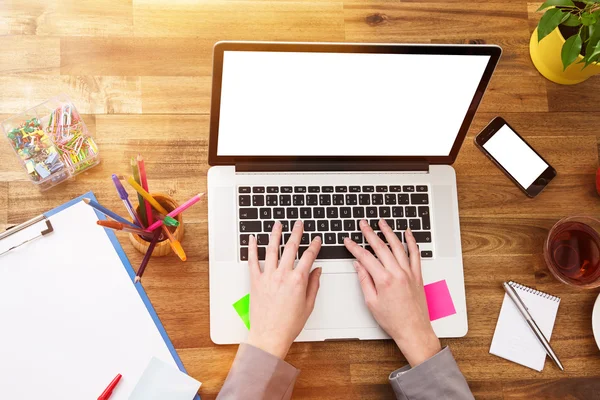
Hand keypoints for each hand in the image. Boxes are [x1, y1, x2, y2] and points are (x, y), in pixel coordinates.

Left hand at [246, 220, 322, 358]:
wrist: (269, 335)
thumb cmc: (289, 324)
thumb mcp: (308, 305)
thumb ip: (313, 285)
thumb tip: (317, 271)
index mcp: (298, 280)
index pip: (309, 256)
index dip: (314, 246)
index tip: (317, 239)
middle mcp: (283, 275)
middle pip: (291, 247)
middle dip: (296, 233)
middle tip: (298, 224)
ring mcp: (268, 277)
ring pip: (272, 249)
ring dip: (275, 234)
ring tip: (277, 224)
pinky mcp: (255, 281)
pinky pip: (252, 261)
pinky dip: (252, 248)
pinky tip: (252, 239)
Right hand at [344, 219, 440, 366]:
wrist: (413, 330)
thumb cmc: (393, 320)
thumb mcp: (371, 302)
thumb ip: (365, 281)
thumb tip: (359, 266)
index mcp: (384, 280)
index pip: (365, 257)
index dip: (354, 247)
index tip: (348, 241)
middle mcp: (398, 273)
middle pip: (381, 247)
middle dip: (370, 233)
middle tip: (363, 224)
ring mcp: (409, 273)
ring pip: (398, 246)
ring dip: (389, 232)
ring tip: (382, 222)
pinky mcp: (418, 275)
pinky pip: (415, 254)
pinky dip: (411, 242)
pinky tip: (407, 233)